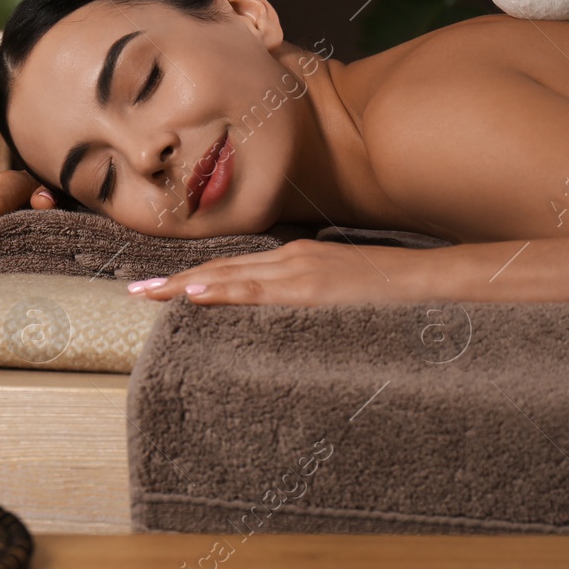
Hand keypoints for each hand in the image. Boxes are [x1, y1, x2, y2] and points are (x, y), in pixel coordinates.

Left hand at [124, 239, 431, 305]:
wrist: (434, 281)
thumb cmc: (392, 291)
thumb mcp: (341, 288)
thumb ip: (309, 293)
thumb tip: (284, 309)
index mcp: (296, 259)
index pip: (233, 269)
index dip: (193, 278)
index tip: (157, 287)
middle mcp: (292, 259)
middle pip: (222, 270)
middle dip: (175, 282)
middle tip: (134, 291)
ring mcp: (301, 271)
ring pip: (233, 277)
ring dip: (187, 285)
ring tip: (149, 294)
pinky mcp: (314, 287)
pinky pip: (261, 292)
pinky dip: (225, 292)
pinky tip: (197, 295)